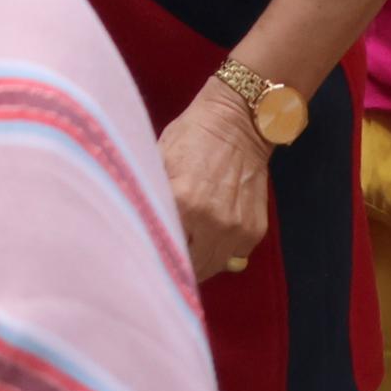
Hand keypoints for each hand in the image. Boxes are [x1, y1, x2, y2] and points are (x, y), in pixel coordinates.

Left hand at [160, 87, 272, 278]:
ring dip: (199, 262)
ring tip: (186, 248)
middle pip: (192, 266)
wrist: (237, 124)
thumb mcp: (159, 160)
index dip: (154, 254)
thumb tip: (134, 223)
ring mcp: (237, 228)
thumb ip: (150, 195)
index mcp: (183, 202)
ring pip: (214, 266)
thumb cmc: (190, 137)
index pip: (164, 247)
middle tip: (165, 257)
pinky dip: (221, 251)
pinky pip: (234, 255)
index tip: (146, 255)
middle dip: (178, 264)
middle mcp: (213, 222)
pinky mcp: (256, 229)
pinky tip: (209, 234)